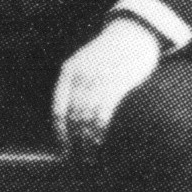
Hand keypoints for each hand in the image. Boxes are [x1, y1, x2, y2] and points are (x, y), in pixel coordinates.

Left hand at [51, 16, 162, 155]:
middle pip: (72, 116)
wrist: (132, 33)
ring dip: (86, 139)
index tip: (63, 149)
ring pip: (86, 116)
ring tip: (89, 154)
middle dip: (73, 140)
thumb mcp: (84, 64)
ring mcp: (97, 78)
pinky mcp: (116, 82)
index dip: (60, 132)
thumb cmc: (109, 54)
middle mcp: (79, 76)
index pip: (58, 108)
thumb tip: (72, 117)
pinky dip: (99, 129)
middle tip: (78, 158)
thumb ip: (76, 85)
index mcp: (68, 72)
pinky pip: (103, 111)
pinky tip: (100, 140)